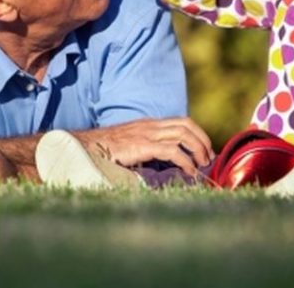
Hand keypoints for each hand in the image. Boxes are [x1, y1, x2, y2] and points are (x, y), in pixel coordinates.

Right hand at [75, 117, 214, 175]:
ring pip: (182, 134)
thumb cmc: (105, 152)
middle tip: (208, 159)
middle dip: (202, 141)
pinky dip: (185, 161)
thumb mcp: (130, 147)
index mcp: (148, 125)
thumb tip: (164, 167)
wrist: (84, 148)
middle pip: (186, 125)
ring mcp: (146, 134)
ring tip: (201, 165)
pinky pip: (172, 150)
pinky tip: (189, 172)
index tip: (205, 151)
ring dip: (197, 149)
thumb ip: (147, 151)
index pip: (181, 122)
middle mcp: (149, 125)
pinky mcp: (142, 145)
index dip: (198, 134)